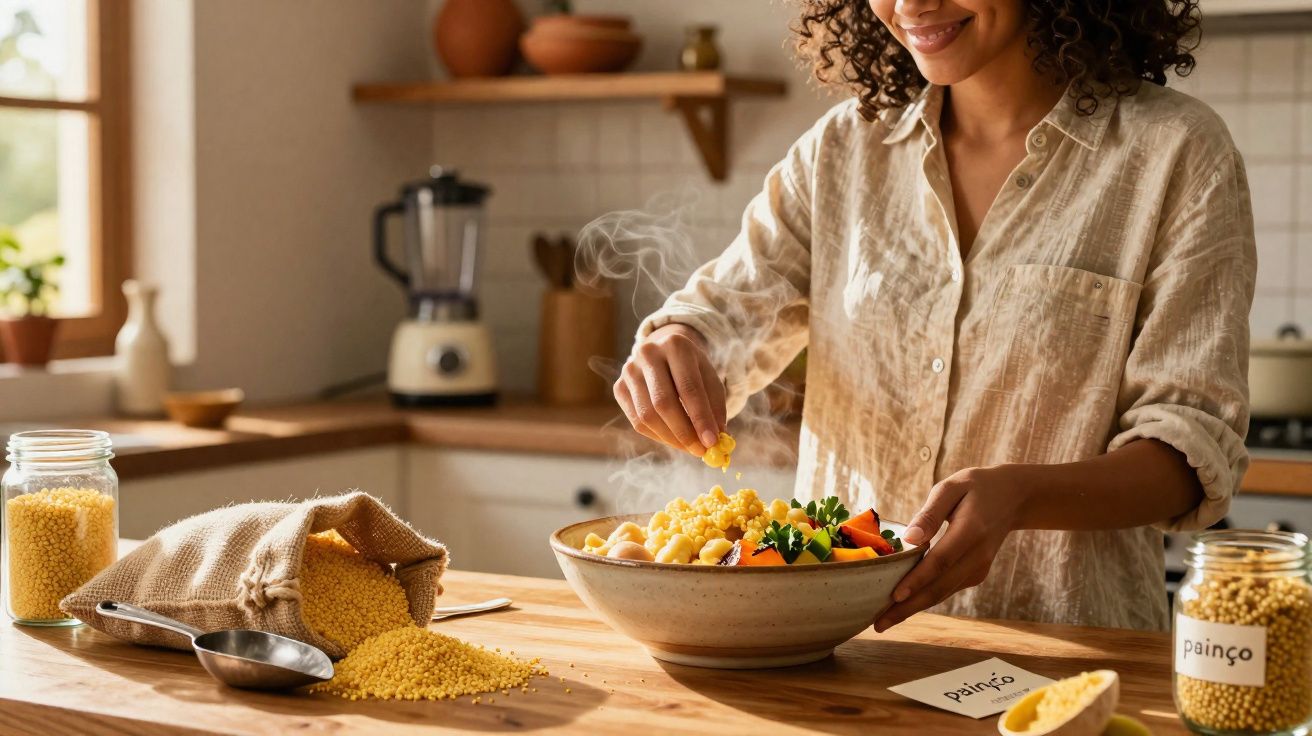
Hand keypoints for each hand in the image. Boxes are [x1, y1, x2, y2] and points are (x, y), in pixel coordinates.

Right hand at [614, 323, 726, 455]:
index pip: (689, 388)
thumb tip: (718, 442)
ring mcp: (630, 370)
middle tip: (700, 451)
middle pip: (663, 403)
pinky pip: (637, 421)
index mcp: (675, 345)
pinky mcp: (619, 387)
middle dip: (684, 432)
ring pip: (647, 415)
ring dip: (671, 438)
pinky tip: (673, 439)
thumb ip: (715, 409)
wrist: (665, 353)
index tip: (711, 442)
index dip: (700, 418)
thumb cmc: (692, 369)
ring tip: (690, 447)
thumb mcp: (710, 380)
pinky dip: (657, 436)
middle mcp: (648, 354)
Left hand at [874, 465, 1023, 632]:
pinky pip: (947, 589)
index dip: (918, 580)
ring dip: (913, 608)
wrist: (1014, 498)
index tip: (895, 597)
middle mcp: (977, 556)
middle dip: (908, 608)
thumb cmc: (975, 487)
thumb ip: (930, 513)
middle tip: (878, 624)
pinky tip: (902, 606)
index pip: (941, 561)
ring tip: (883, 621)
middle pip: (940, 587)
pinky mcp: (976, 574)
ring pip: (943, 593)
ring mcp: (979, 568)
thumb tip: (908, 538)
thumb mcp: (952, 488)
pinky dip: (925, 599)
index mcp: (971, 531)